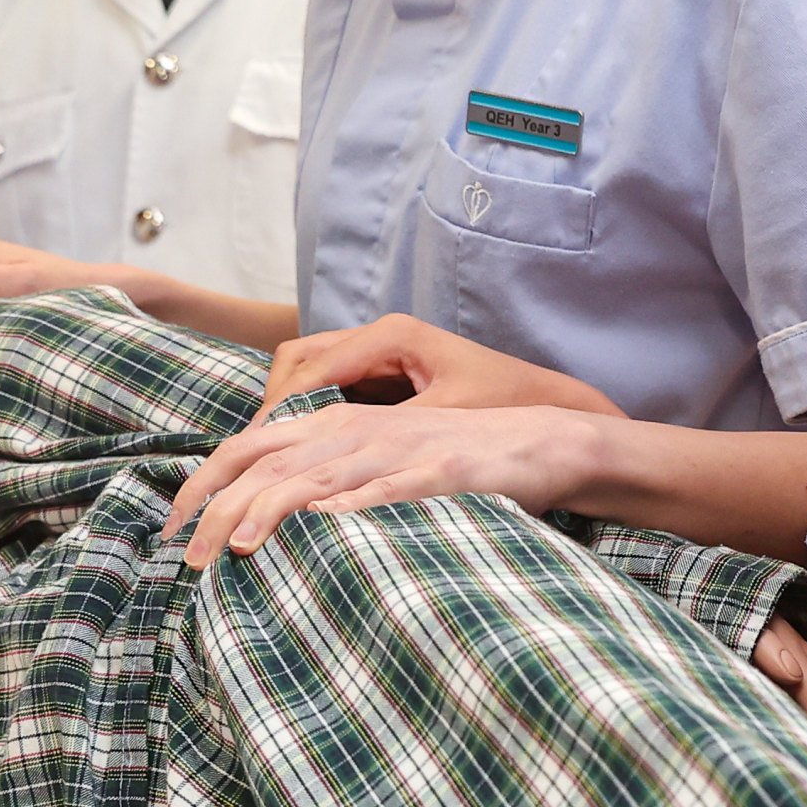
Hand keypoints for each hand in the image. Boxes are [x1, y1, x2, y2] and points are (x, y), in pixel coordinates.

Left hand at [164, 401, 592, 568]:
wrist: (537, 442)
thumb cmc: (454, 460)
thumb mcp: (382, 458)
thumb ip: (329, 478)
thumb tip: (269, 522)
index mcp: (339, 425)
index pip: (252, 446)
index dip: (205, 483)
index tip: (172, 527)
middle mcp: (358, 431)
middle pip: (268, 462)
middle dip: (217, 508)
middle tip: (185, 558)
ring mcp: (398, 451)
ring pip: (316, 476)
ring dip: (267, 514)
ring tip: (231, 551)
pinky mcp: (439, 474)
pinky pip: (389, 489)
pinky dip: (352, 507)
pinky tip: (322, 527)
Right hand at [252, 314, 623, 421]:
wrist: (552, 406)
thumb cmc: (506, 410)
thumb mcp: (446, 423)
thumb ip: (391, 438)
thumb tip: (335, 470)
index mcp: (391, 337)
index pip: (310, 367)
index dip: (278, 411)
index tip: (255, 452)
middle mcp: (380, 337)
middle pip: (298, 359)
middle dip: (273, 405)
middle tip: (254, 454)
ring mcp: (381, 353)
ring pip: (309, 372)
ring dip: (288, 410)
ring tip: (270, 458)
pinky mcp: (386, 375)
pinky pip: (331, 388)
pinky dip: (310, 415)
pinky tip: (303, 454)